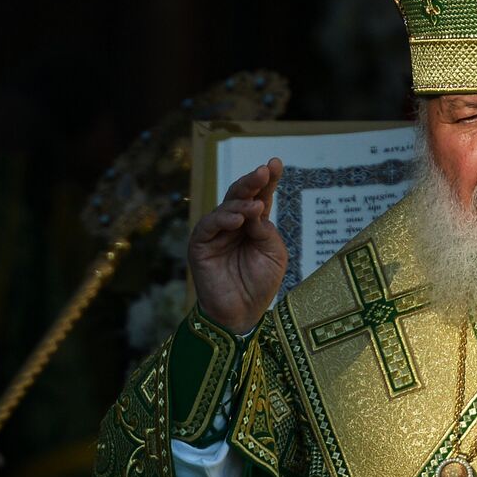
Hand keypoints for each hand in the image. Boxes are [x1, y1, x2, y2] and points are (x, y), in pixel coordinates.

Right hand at [189, 158, 287, 333]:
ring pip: (226, 207)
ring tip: (256, 206)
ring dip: (242, 203)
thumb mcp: (273, 253)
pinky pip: (209, 225)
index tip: (275, 163)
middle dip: (252, 181)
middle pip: (241, 195)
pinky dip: (223, 218)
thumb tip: (255, 209)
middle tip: (264, 170)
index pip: (260, 196)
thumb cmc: (260, 284)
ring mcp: (216, 232)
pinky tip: (238, 219)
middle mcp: (233, 223)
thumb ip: (266, 230)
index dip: (267, 180)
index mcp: (253, 223)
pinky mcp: (200, 244)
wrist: (242, 313)